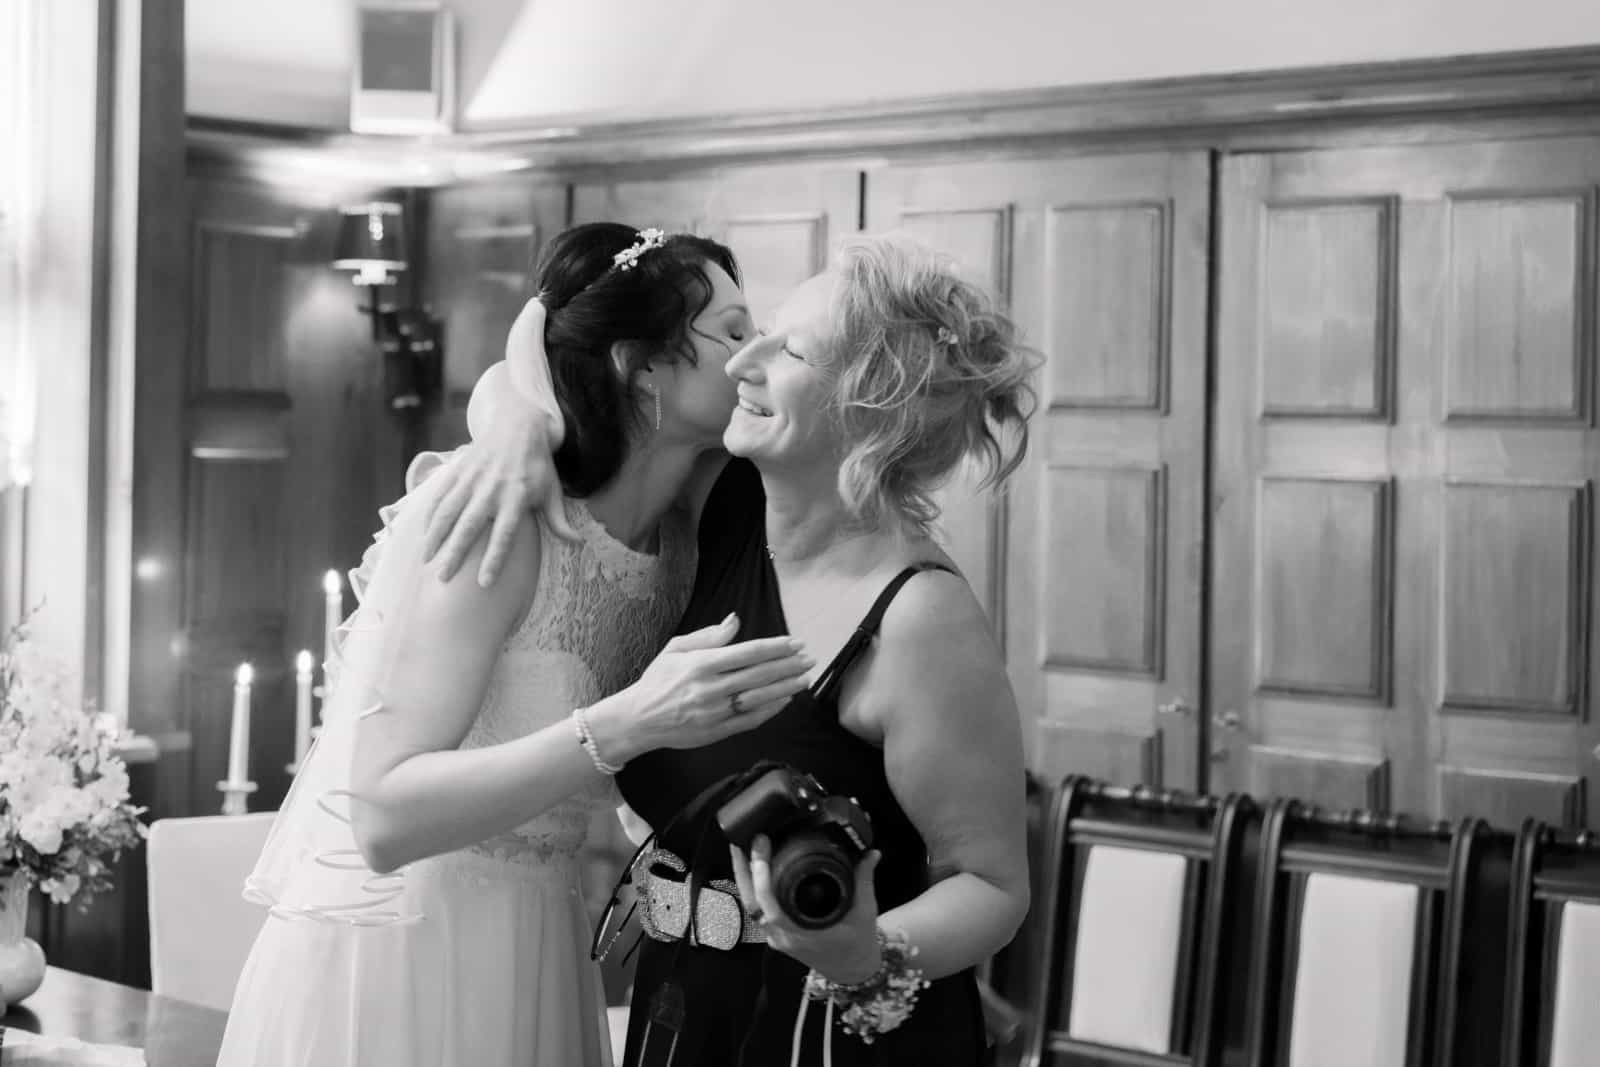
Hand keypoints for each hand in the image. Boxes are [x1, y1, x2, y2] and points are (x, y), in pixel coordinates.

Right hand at [420, 417, 575, 586]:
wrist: (516, 425)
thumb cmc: (536, 465)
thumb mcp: (552, 491)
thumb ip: (559, 521)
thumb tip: (577, 544)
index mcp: (517, 497)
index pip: (505, 534)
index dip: (494, 558)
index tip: (483, 583)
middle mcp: (492, 489)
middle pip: (469, 526)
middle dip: (455, 554)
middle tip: (444, 579)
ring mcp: (471, 479)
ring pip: (448, 512)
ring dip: (435, 537)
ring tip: (426, 561)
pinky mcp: (458, 471)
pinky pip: (439, 496)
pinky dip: (429, 516)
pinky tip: (424, 536)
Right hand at [585, 614, 813, 762]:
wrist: (638, 720)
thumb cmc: (657, 680)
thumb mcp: (676, 649)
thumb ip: (708, 635)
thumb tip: (735, 619)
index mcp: (701, 664)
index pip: (748, 653)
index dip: (775, 647)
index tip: (795, 642)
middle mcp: (710, 688)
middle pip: (759, 675)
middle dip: (788, 665)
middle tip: (809, 658)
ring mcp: (715, 711)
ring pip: (759, 698)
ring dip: (786, 687)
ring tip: (805, 678)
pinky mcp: (717, 731)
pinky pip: (751, 719)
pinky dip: (771, 710)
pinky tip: (785, 700)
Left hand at [730, 836, 883, 983]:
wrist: (854, 970)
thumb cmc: (858, 944)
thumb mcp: (865, 911)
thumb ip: (864, 880)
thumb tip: (871, 853)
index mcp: (800, 934)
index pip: (770, 907)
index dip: (761, 879)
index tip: (760, 850)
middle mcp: (782, 937)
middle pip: (751, 903)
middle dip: (743, 870)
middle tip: (743, 842)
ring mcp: (777, 937)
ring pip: (751, 906)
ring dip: (745, 877)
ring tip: (743, 848)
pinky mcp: (777, 934)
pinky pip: (759, 909)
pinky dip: (754, 888)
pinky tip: (754, 868)